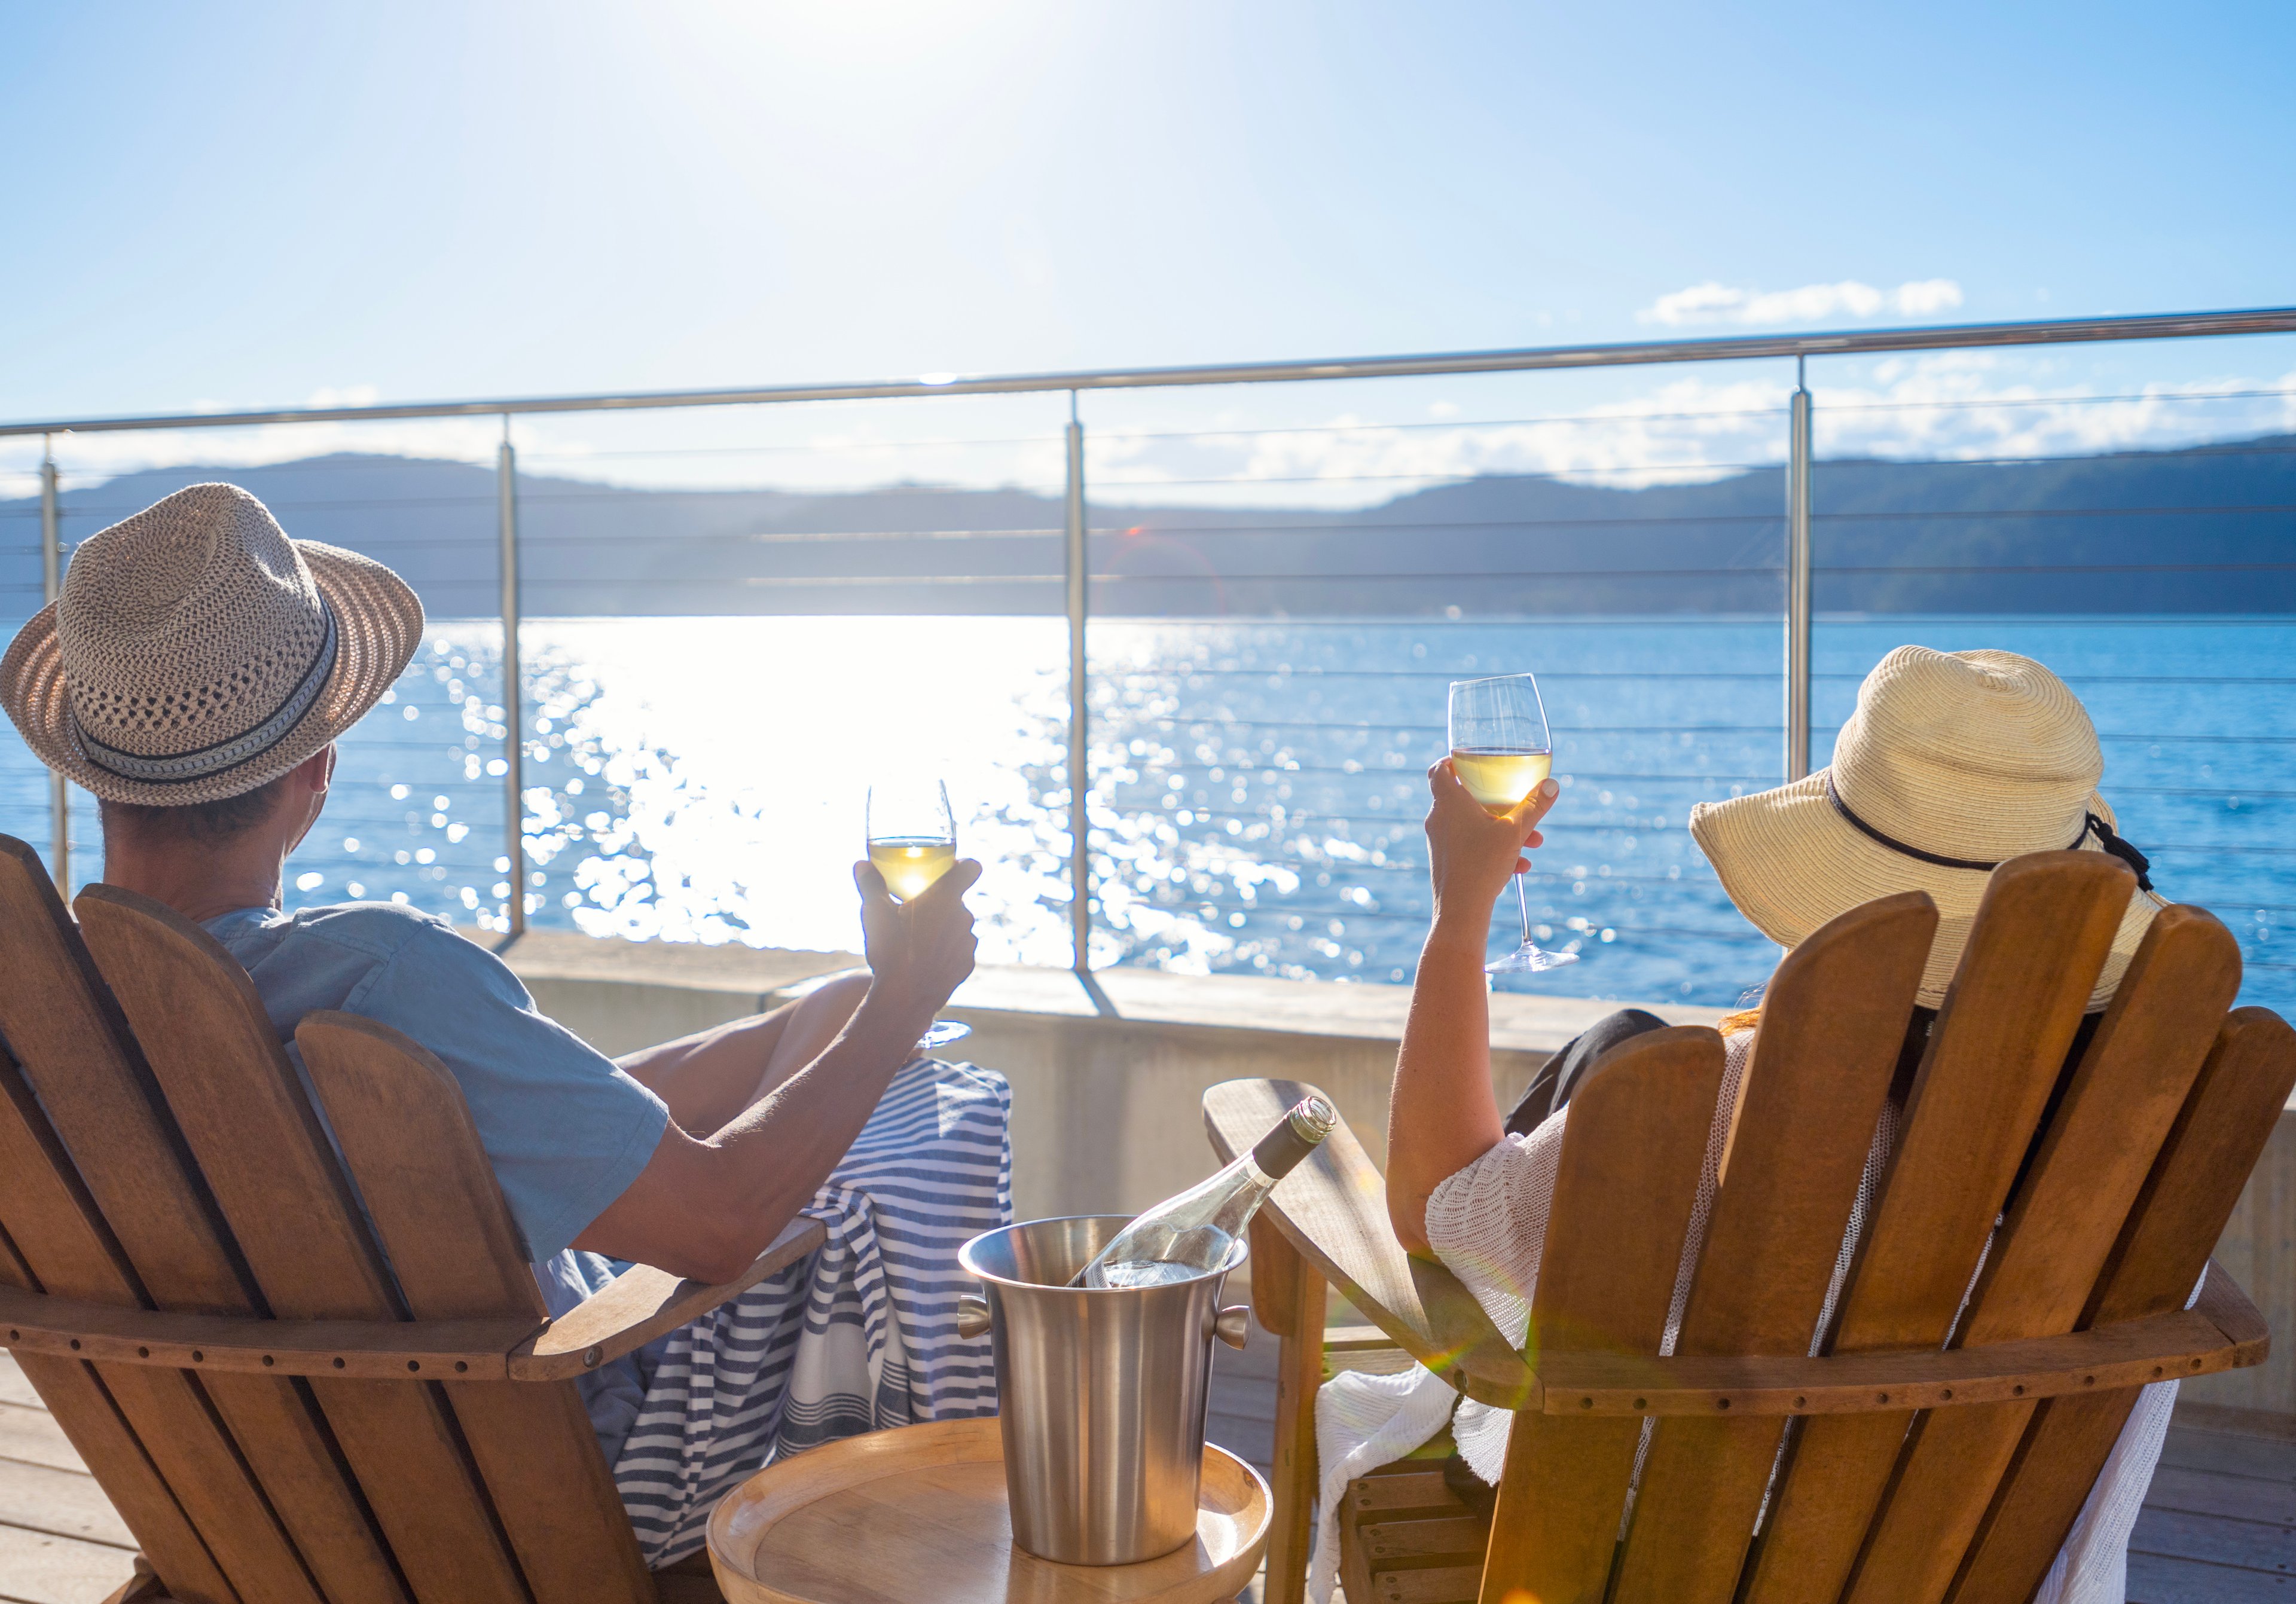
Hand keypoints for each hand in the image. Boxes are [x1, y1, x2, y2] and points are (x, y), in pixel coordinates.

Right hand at [854, 858, 981, 1024]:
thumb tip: (861, 864)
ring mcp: (968, 942)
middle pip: (957, 900)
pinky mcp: (967, 964)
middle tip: (915, 912)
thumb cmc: (890, 950)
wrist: (905, 997)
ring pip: (958, 925)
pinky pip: (958, 949)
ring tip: (917, 940)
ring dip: (943, 927)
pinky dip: (946, 951)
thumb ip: (870, 884)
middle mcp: (964, 916)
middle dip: (940, 903)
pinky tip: (925, 959)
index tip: (949, 871)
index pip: (971, 868)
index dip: (963, 867)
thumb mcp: (874, 913)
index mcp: (945, 896)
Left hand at [1423, 760, 1557, 943]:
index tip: (1471, 763)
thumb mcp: (1515, 832)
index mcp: (1448, 802)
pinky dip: (1493, 849)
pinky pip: (1470, 847)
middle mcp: (1438, 819)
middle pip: (1464, 798)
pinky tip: (1520, 864)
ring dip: (1502, 829)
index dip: (1452, 761)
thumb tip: (1552, 785)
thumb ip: (1535, 806)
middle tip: (1517, 804)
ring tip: (1532, 842)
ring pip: (1473, 825)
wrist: (1461, 911)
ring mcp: (1439, 841)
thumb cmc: (1483, 865)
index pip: (1438, 769)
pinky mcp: (1445, 861)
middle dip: (1497, 802)